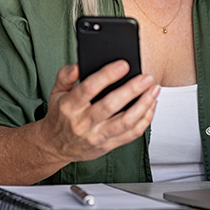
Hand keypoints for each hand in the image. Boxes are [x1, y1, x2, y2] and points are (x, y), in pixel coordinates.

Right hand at [39, 62, 159, 164]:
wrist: (55, 146)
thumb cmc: (60, 116)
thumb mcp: (56, 92)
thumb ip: (65, 75)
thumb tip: (79, 64)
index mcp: (69, 106)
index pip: (89, 88)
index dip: (107, 76)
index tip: (123, 65)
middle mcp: (83, 122)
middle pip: (111, 105)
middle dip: (132, 90)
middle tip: (146, 77)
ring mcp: (97, 136)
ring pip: (125, 122)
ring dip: (143, 105)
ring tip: (154, 90)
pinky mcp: (108, 145)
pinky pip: (131, 134)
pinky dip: (145, 120)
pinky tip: (151, 106)